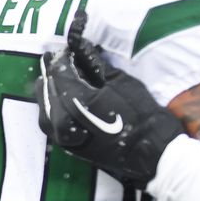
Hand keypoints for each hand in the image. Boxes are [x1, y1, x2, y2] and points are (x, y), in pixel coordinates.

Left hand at [35, 10, 183, 188]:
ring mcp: (59, 135)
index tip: (68, 42)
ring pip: (44, 101)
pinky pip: (49, 117)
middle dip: (55, 67)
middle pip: (48, 85)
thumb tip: (80, 45)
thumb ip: (94, 64)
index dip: (63, 54)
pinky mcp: (64, 144)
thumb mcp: (122, 83)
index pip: (60, 70)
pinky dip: (53, 101)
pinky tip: (61, 92)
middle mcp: (60, 121)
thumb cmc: (144, 118)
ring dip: (51, 84)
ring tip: (61, 70)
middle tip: (61, 54)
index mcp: (74, 103)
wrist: (155, 158)